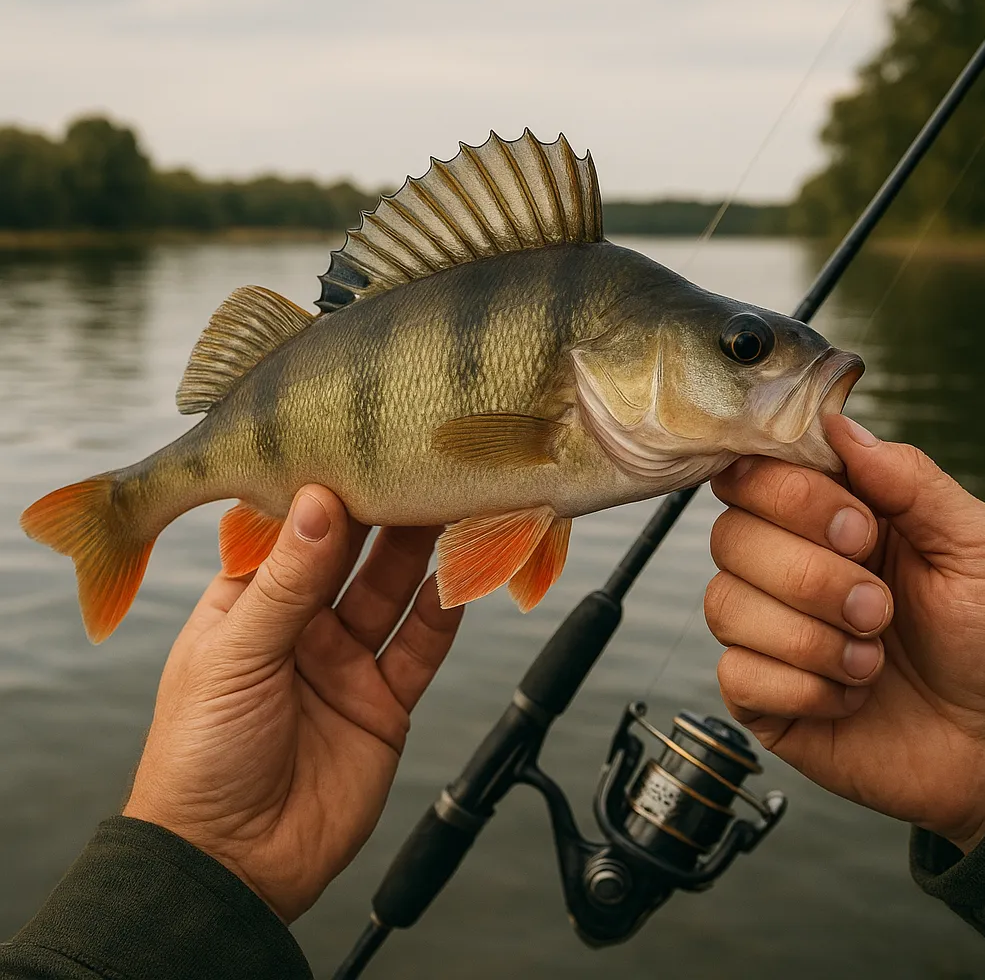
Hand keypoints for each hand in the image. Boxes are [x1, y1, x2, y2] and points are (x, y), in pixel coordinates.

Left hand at [123, 486, 461, 921]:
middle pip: (353, 556)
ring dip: (420, 553)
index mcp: (250, 603)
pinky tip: (459, 578)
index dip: (327, 493)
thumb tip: (319, 501)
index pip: (296, 532)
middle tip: (416, 464)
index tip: (357, 449)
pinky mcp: (383, 703)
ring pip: (392, 593)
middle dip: (383, 513)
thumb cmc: (199, 754)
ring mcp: (345, 663)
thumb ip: (284, 582)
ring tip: (448, 503)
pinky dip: (442, 615)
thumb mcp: (233, 656)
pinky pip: (420, 649)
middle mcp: (302, 625)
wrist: (229, 863)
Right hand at [704, 415, 984, 853]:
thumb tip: (837, 424)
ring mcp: (766, 631)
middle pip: (729, 536)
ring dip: (811, 639)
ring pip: (725, 605)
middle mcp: (786, 566)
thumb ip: (908, 479)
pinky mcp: (759, 693)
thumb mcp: (977, 545)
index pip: (754, 474)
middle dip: (812, 577)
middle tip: (880, 608)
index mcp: (830, 518)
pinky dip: (803, 689)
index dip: (789, 496)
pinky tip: (848, 697)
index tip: (858, 528)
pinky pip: (736, 674)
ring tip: (871, 660)